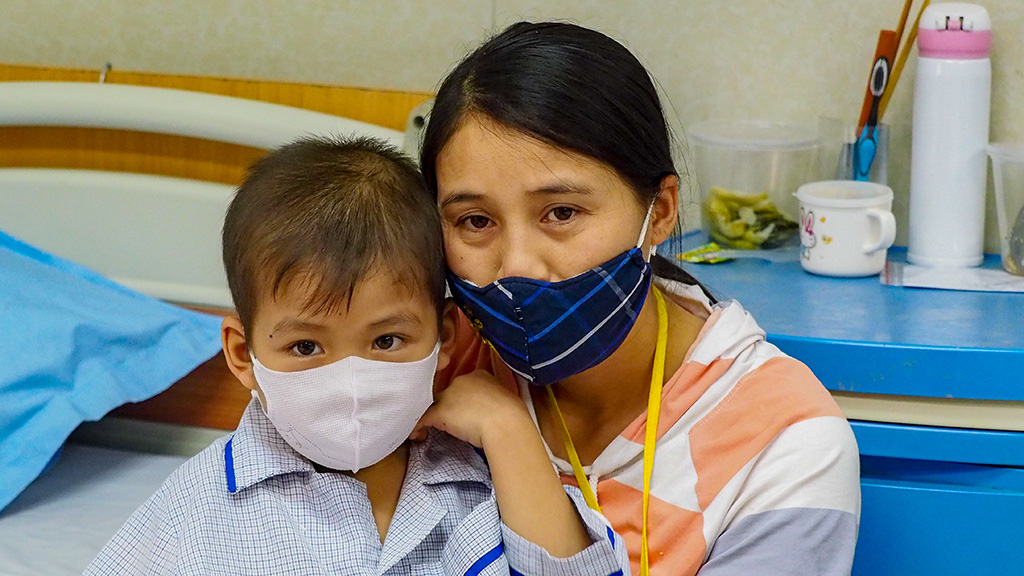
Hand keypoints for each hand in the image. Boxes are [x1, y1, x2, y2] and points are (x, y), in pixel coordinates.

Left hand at [413, 370, 530, 447]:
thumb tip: (491, 411)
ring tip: (427, 429)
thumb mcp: (504, 400)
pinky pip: (424, 418)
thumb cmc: (512, 415)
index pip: (463, 386)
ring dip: (430, 416)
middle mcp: (462, 381)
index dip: (461, 399)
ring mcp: (450, 395)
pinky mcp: (441, 411)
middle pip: (447, 393)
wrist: (506, 424)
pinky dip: (418, 426)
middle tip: (449, 422)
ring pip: (433, 404)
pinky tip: (416, 434)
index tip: (464, 411)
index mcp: (479, 375)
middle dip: (447, 407)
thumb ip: (492, 400)